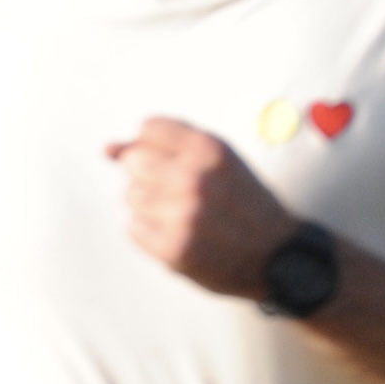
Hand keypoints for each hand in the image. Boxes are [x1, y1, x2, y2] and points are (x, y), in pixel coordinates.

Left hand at [109, 117, 295, 301]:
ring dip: (149, 206)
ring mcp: (182, 214)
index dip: (152, 145)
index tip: (170, 160)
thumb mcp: (218, 161)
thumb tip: (108, 149)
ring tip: (183, 214)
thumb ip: (166, 146)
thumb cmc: (245, 203)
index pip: (147, 129)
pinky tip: (178, 233)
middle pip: (133, 162)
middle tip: (180, 191)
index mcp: (210, 149)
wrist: (276, 254)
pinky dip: (149, 233)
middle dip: (149, 175)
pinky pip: (133, 228)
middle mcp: (195, 178)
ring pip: (130, 197)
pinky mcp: (172, 248)